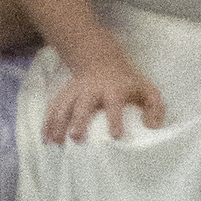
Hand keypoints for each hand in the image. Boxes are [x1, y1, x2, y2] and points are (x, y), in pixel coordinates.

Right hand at [43, 50, 167, 145]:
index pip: (114, 104)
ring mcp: (76, 91)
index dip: (115, 119)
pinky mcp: (65, 94)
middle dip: (79, 121)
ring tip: (56, 142)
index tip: (116, 135)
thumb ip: (155, 107)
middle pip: (84, 105)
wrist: (100, 59)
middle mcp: (92, 90)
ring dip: (59, 123)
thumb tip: (151, 126)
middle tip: (76, 138)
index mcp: (113, 89)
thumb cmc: (126, 81)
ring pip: (65, 106)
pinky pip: (54, 107)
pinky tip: (45, 138)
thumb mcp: (146, 89)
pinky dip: (48, 122)